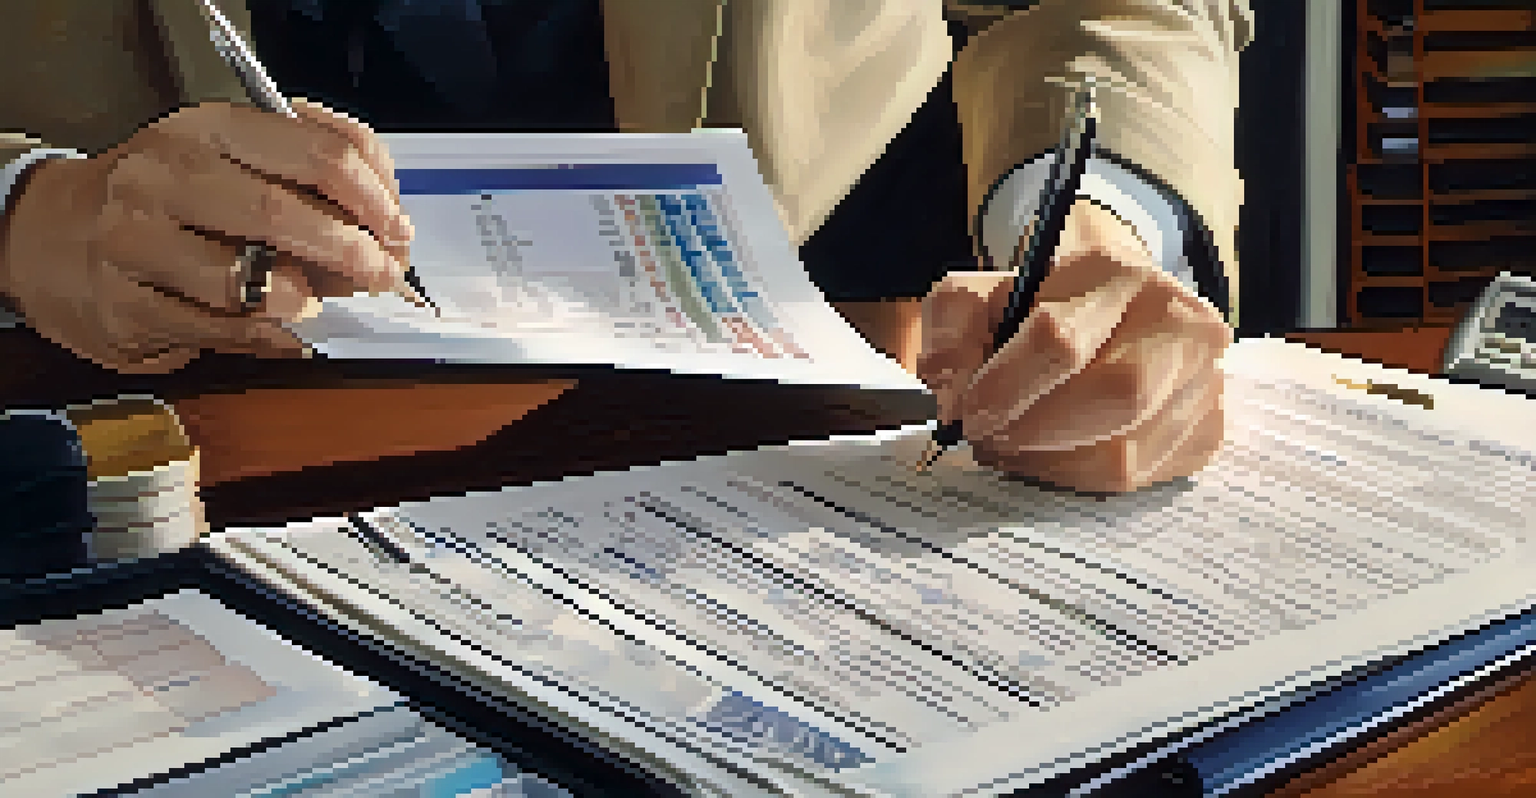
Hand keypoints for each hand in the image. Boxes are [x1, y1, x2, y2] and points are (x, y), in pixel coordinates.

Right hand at [0, 99, 412, 373]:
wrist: (56, 238)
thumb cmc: (173, 200)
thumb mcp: (235, 163)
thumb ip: (315, 182)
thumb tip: (390, 233)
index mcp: (209, 128)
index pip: (316, 151)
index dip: (373, 196)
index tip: (398, 227)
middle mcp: (165, 175)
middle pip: (282, 212)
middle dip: (350, 252)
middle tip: (382, 275)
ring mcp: (137, 242)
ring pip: (246, 281)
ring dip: (302, 300)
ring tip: (312, 301)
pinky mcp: (127, 307)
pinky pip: (221, 331)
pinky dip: (270, 339)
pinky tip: (286, 334)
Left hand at [917, 200, 1231, 492]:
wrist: (1110, 313)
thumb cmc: (1038, 308)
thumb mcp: (981, 297)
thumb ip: (950, 333)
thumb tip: (948, 392)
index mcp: (1114, 274)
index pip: (1062, 340)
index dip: (1006, 388)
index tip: (967, 415)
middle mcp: (1177, 322)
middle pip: (1118, 399)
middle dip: (1037, 434)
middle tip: (990, 439)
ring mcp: (1202, 380)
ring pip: (1125, 454)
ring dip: (1051, 464)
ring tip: (1014, 447)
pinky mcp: (1206, 430)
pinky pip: (1139, 479)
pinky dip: (1081, 477)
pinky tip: (1055, 455)